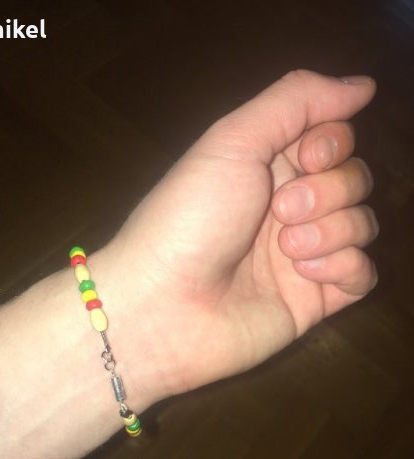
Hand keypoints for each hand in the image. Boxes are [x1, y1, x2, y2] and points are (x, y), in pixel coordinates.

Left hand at [102, 70, 377, 402]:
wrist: (165, 306)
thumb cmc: (190, 217)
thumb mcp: (232, 141)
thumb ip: (295, 102)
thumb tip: (362, 85)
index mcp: (268, 165)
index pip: (335, 137)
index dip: (333, 142)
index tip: (306, 157)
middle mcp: (290, 206)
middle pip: (355, 179)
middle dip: (327, 190)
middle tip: (280, 210)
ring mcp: (304, 254)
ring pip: (362, 224)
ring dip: (331, 230)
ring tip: (285, 249)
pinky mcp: (314, 299)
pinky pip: (362, 274)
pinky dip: (344, 267)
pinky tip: (305, 274)